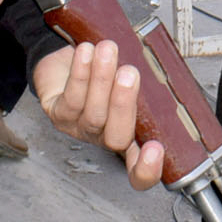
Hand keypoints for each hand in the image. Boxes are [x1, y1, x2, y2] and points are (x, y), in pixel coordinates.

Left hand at [34, 40, 165, 188]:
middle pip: (117, 138)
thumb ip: (147, 81)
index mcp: (131, 136)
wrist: (74, 57)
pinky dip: (80, 73)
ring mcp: (81, 128)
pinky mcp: (58, 114)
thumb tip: (163, 68)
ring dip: (101, 80)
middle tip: (129, 74)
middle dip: (123, 105)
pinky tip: (85, 53)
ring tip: (107, 50)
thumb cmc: (109, 69)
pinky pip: (70, 98)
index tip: (156, 149)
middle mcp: (105, 138)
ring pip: (93, 114)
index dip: (147, 170)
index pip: (139, 170)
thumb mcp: (131, 77)